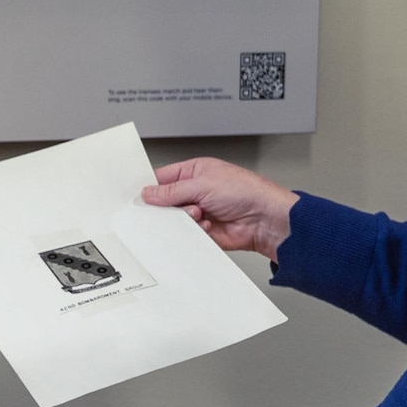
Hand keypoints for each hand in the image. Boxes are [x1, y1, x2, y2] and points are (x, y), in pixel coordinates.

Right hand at [142, 158, 298, 259]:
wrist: (265, 219)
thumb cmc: (246, 191)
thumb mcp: (202, 184)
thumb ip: (172, 191)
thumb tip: (149, 193)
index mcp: (194, 172)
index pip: (163, 179)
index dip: (151, 188)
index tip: (141, 197)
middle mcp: (196, 192)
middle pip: (167, 202)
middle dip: (168, 207)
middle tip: (173, 208)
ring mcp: (200, 212)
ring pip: (175, 220)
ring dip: (185, 219)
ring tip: (199, 214)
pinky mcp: (204, 231)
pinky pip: (187, 234)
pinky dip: (194, 231)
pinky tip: (207, 225)